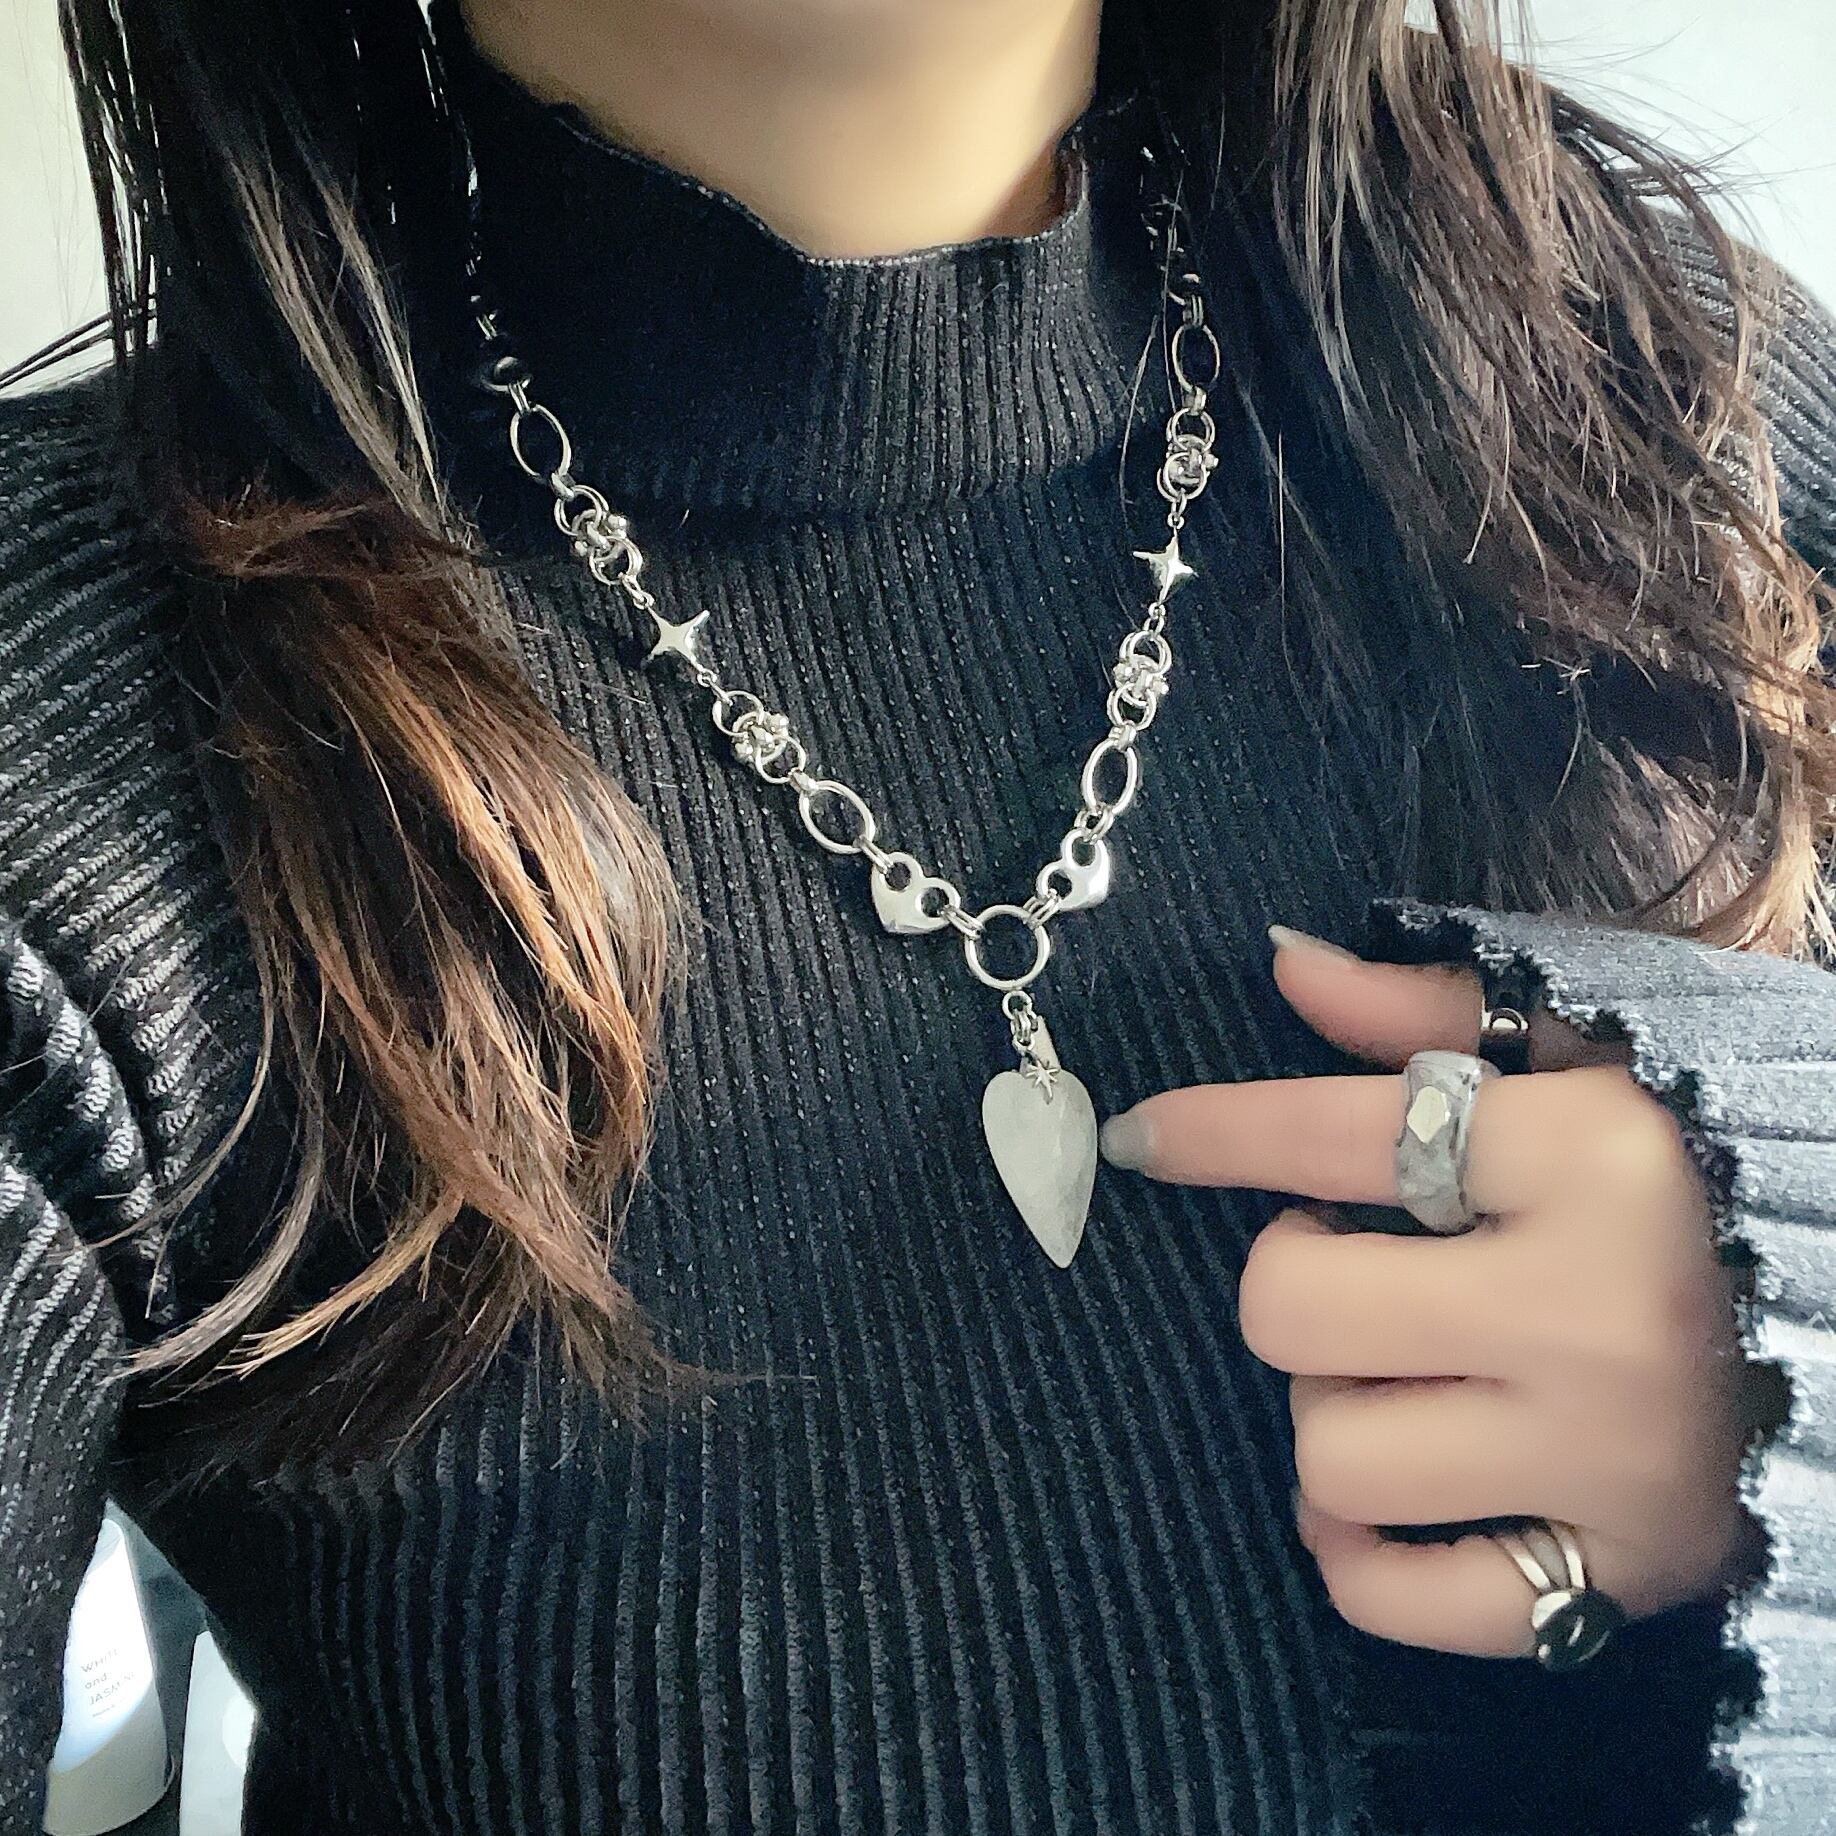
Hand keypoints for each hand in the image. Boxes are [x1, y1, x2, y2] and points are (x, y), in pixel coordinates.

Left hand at [1098, 926, 1755, 1657]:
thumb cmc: (1686, 1173)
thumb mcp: (1579, 1055)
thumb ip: (1425, 1010)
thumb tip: (1283, 965)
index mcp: (1592, 1157)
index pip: (1338, 1136)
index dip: (1215, 1130)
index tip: (1141, 1137)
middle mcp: (1599, 1314)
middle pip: (1292, 1311)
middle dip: (1295, 1279)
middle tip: (1362, 1261)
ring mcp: (1606, 1462)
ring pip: (1327, 1458)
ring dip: (1333, 1409)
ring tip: (1407, 1370)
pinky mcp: (1613, 1573)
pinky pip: (1398, 1598)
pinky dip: (1362, 1556)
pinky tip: (1397, 1496)